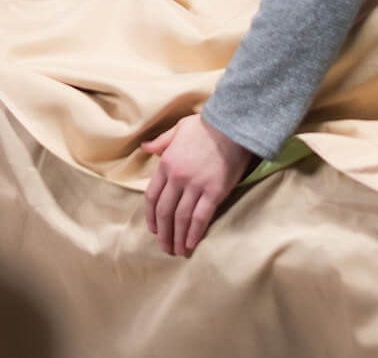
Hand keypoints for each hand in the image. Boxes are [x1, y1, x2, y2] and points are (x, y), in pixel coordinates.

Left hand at [141, 114, 253, 256]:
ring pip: (181, 218)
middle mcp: (177, 177)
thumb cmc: (206, 125)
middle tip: (165, 247)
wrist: (232, 125)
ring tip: (177, 251)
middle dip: (164, 233)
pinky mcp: (214, 192)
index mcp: (166, 164)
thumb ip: (160, 141)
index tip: (153, 229)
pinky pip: (200, 217)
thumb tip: (145, 147)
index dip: (151, 216)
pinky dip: (194, 233)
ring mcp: (195, 186)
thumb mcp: (178, 128)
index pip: (152, 196)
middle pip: (165, 211)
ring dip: (177, 237)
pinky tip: (192, 244)